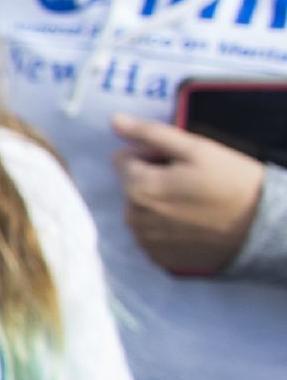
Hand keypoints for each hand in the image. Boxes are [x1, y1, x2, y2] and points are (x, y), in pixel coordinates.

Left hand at [112, 115, 263, 274]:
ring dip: (158, 202)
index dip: (150, 153)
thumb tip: (115, 121)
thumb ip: (150, 134)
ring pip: (140, 210)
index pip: (123, 158)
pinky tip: (193, 223)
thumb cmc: (232, 183)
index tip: (179, 160)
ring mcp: (146, 242)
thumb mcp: (196, 149)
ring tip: (194, 202)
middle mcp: (133, 218)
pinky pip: (152, 234)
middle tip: (191, 181)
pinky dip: (166, 226)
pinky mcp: (160, 258)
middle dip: (154, 178)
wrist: (263, 228)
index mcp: (137, 188)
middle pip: (131, 185)